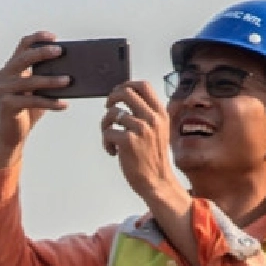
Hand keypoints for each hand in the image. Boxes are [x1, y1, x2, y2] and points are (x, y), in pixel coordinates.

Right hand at [0, 31, 71, 168]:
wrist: (12, 134)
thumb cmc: (28, 109)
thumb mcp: (37, 90)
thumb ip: (46, 77)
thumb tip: (73, 70)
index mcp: (11, 67)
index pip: (23, 45)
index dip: (38, 38)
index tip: (54, 37)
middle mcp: (4, 75)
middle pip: (24, 58)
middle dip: (43, 53)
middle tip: (61, 51)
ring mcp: (4, 90)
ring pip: (30, 81)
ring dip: (51, 80)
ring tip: (69, 80)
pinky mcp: (7, 105)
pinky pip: (33, 102)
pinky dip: (50, 103)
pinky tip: (64, 104)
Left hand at [101, 81, 181, 203]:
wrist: (157, 181)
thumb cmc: (154, 157)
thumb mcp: (159, 130)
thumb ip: (147, 114)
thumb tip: (127, 97)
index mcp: (160, 114)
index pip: (143, 86)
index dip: (127, 84)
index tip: (118, 92)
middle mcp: (152, 118)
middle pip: (125, 93)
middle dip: (112, 98)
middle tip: (107, 108)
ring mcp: (140, 129)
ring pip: (112, 114)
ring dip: (105, 125)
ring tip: (110, 138)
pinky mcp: (128, 141)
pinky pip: (107, 132)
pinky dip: (105, 142)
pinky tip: (112, 152)